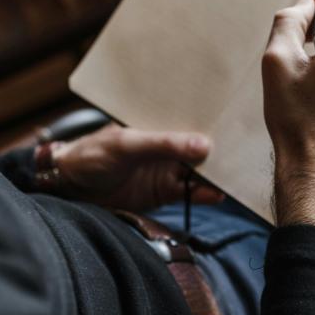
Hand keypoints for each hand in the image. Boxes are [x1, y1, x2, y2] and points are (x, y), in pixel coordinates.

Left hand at [50, 123, 223, 211]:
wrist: (67, 190)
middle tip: (248, 151)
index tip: (237, 122)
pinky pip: (192, 193)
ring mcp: (167, 169)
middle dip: (223, 149)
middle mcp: (167, 145)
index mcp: (158, 124)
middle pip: (202, 147)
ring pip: (201, 171)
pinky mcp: (165, 192)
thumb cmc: (91, 155)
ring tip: (240, 174)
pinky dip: (206, 194)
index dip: (213, 122)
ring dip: (218, 174)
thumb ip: (164, 144)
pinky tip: (220, 193)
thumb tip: (204, 145)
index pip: (191, 120)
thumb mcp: (127, 144)